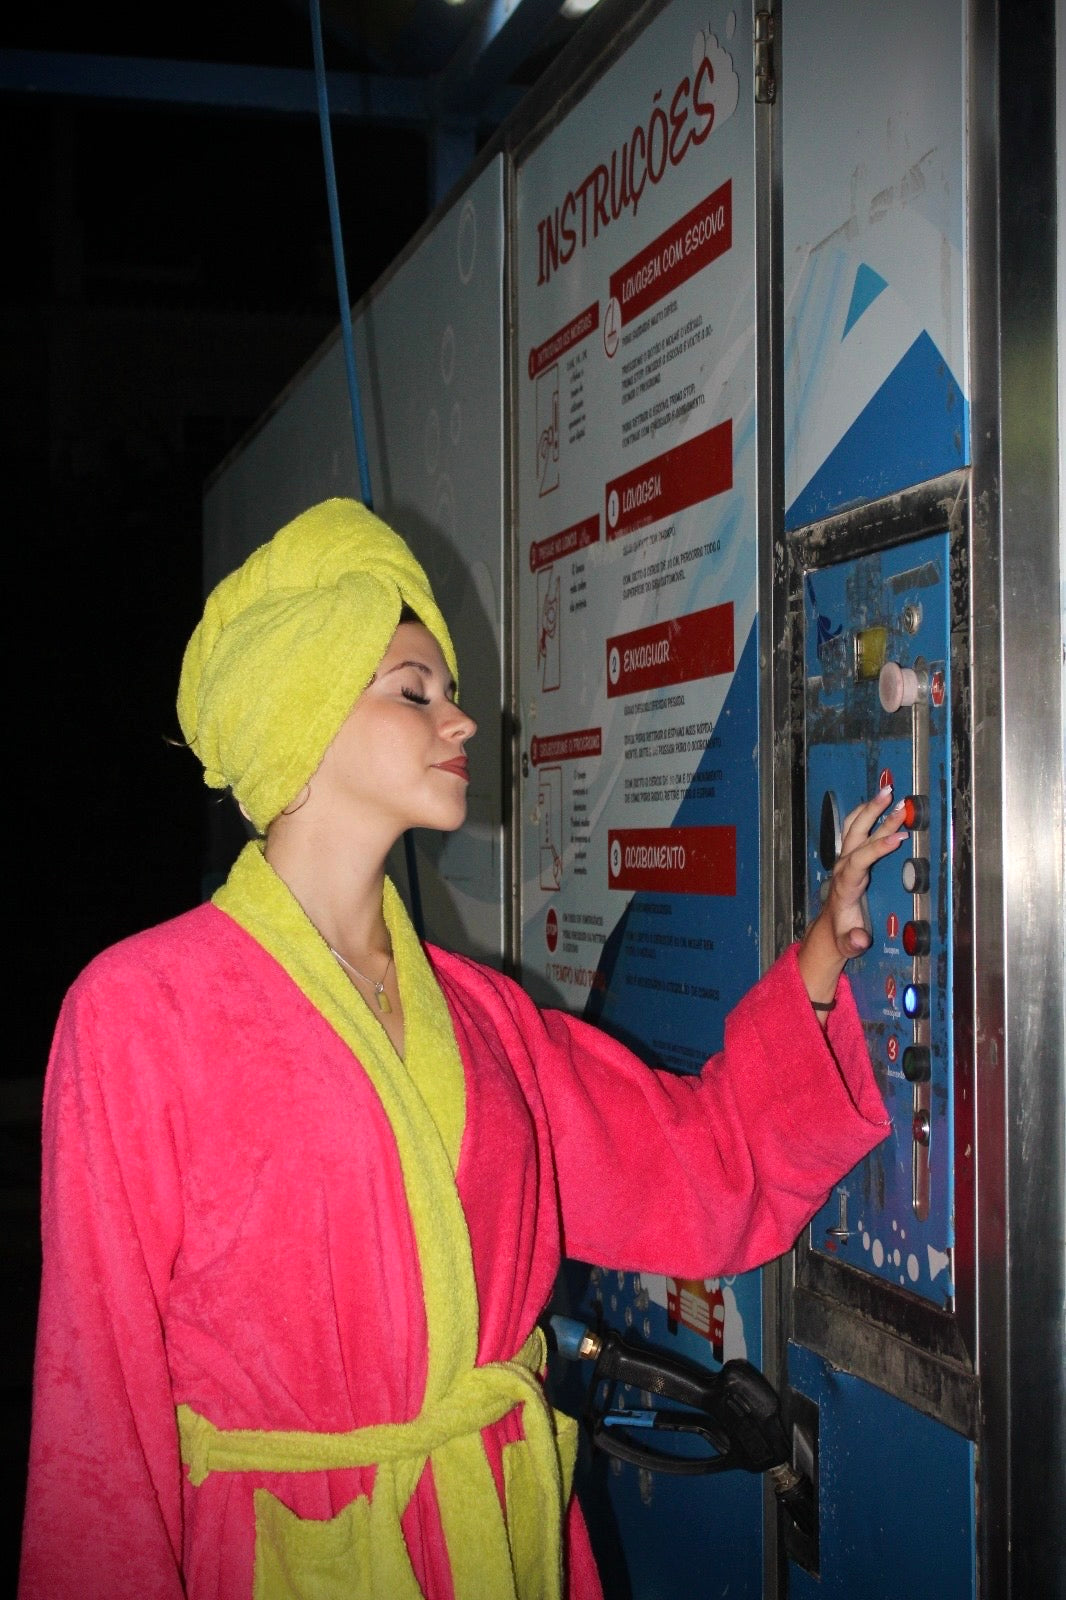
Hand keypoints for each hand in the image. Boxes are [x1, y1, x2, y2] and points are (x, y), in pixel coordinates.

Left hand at [798, 787, 906, 1009]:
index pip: (860, 860)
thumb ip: (852, 941)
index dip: (878, 848)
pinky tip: (879, 803)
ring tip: (887, 791)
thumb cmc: (842, 931)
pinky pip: (857, 829)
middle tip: (893, 801)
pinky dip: (868, 814)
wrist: (831, 927)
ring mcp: (846, 859)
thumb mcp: (847, 942)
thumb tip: (858, 939)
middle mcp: (844, 866)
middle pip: (857, 835)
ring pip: (856, 827)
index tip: (897, 837)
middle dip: (874, 816)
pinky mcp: (850, 856)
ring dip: (871, 808)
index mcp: (846, 884)